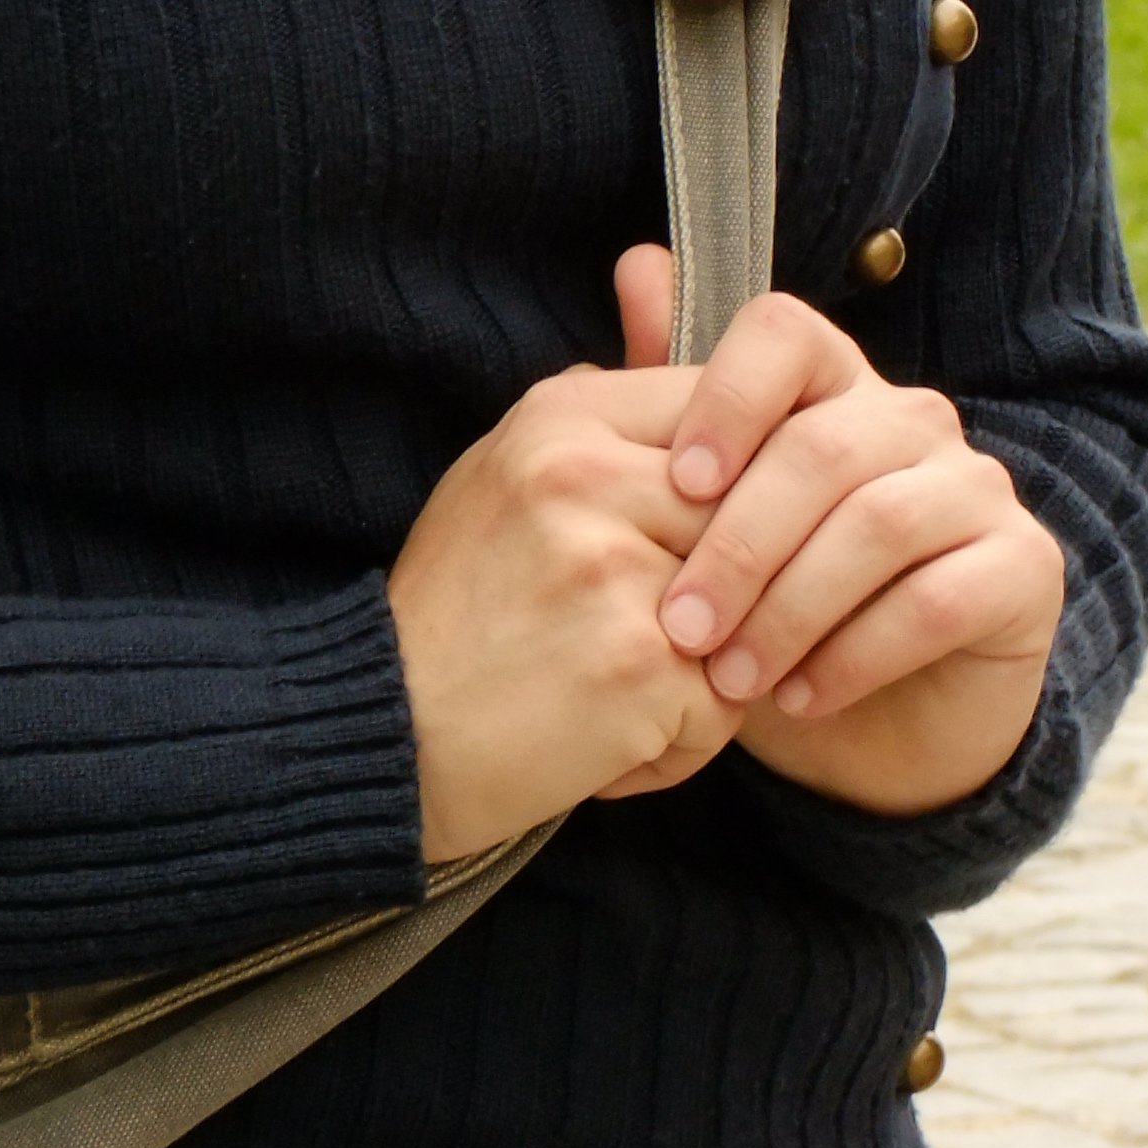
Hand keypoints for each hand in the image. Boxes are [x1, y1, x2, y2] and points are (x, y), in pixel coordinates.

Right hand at [385, 357, 753, 863]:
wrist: (392, 736)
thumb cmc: (459, 614)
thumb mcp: (505, 480)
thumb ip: (602, 436)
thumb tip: (709, 404)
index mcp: (560, 418)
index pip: (718, 408)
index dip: (746, 479)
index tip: (719, 538)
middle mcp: (585, 475)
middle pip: (751, 509)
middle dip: (739, 586)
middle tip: (679, 635)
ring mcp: (615, 566)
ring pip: (754, 609)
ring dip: (713, 668)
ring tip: (634, 693)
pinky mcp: (639, 661)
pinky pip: (727, 701)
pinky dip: (682, 740)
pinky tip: (612, 742)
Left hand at [609, 245, 1064, 817]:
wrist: (871, 729)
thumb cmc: (771, 609)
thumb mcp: (702, 525)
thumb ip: (667, 406)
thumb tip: (639, 264)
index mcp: (832, 382)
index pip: (783, 332)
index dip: (727, 396)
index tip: (675, 485)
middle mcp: (913, 417)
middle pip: (820, 446)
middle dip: (738, 543)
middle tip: (679, 625)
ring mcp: (977, 486)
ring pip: (875, 524)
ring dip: (790, 609)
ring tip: (730, 674)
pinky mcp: (1024, 567)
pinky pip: (933, 601)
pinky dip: (854, 655)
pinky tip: (800, 696)